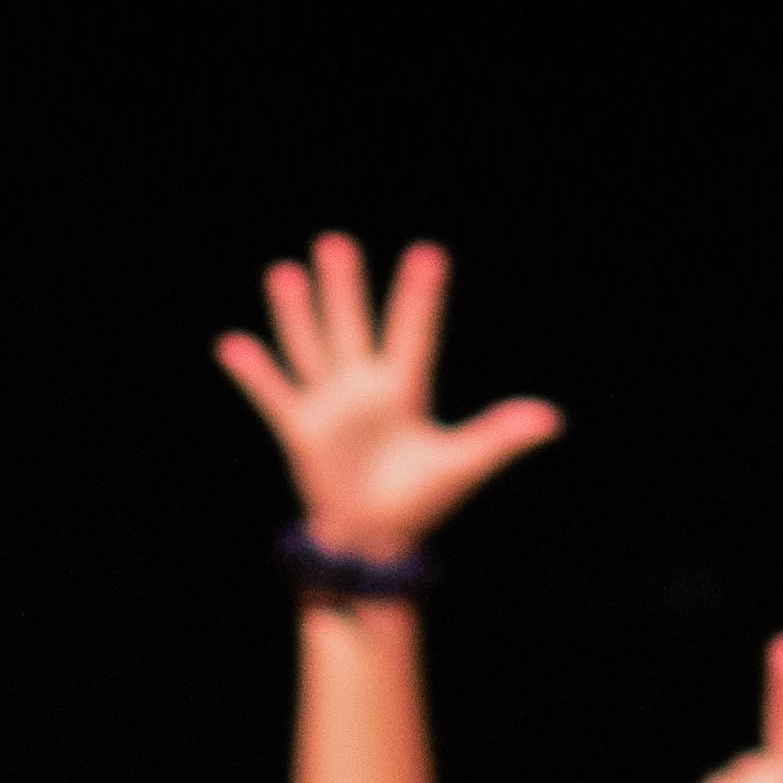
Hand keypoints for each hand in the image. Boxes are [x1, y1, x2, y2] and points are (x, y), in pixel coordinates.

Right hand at [214, 234, 561, 562]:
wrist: (373, 540)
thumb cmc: (420, 501)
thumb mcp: (462, 465)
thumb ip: (500, 436)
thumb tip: (552, 419)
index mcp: (405, 390)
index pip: (413, 333)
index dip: (419, 297)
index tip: (427, 253)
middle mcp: (365, 388)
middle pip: (352, 327)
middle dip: (344, 287)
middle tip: (334, 242)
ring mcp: (331, 405)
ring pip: (311, 347)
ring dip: (297, 313)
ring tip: (284, 272)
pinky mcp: (301, 429)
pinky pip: (274, 394)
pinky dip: (254, 372)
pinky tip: (231, 343)